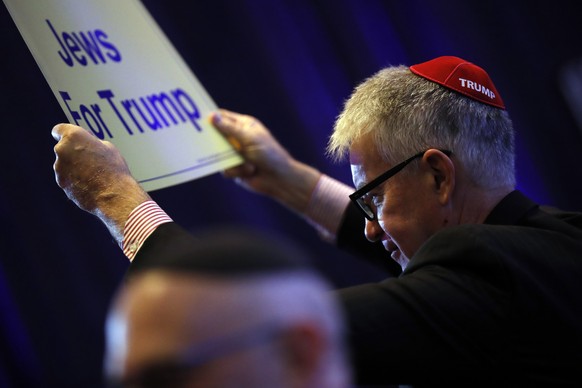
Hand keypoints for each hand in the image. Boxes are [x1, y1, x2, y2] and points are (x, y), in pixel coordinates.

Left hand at [52, 124, 150, 242]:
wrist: (113, 195)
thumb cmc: (114, 170)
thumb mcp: (109, 148)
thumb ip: (92, 143)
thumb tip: (88, 145)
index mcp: (74, 137)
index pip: (58, 129)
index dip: (63, 133)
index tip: (67, 137)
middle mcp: (62, 150)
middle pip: (63, 148)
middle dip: (73, 153)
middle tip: (91, 160)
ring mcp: (59, 168)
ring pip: (64, 165)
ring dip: (74, 167)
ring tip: (93, 175)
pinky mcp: (61, 183)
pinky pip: (67, 178)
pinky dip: (75, 180)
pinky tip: (90, 185)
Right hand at [211, 109, 320, 212]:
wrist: (278, 179)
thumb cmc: (268, 154)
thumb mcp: (248, 138)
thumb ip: (229, 128)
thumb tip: (212, 117)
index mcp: (244, 125)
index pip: (223, 117)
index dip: (211, 117)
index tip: (197, 119)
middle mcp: (239, 138)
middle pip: (217, 135)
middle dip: (213, 140)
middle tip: (203, 140)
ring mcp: (236, 153)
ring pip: (218, 154)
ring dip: (229, 159)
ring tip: (242, 160)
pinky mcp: (235, 168)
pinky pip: (224, 168)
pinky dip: (235, 170)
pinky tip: (248, 171)